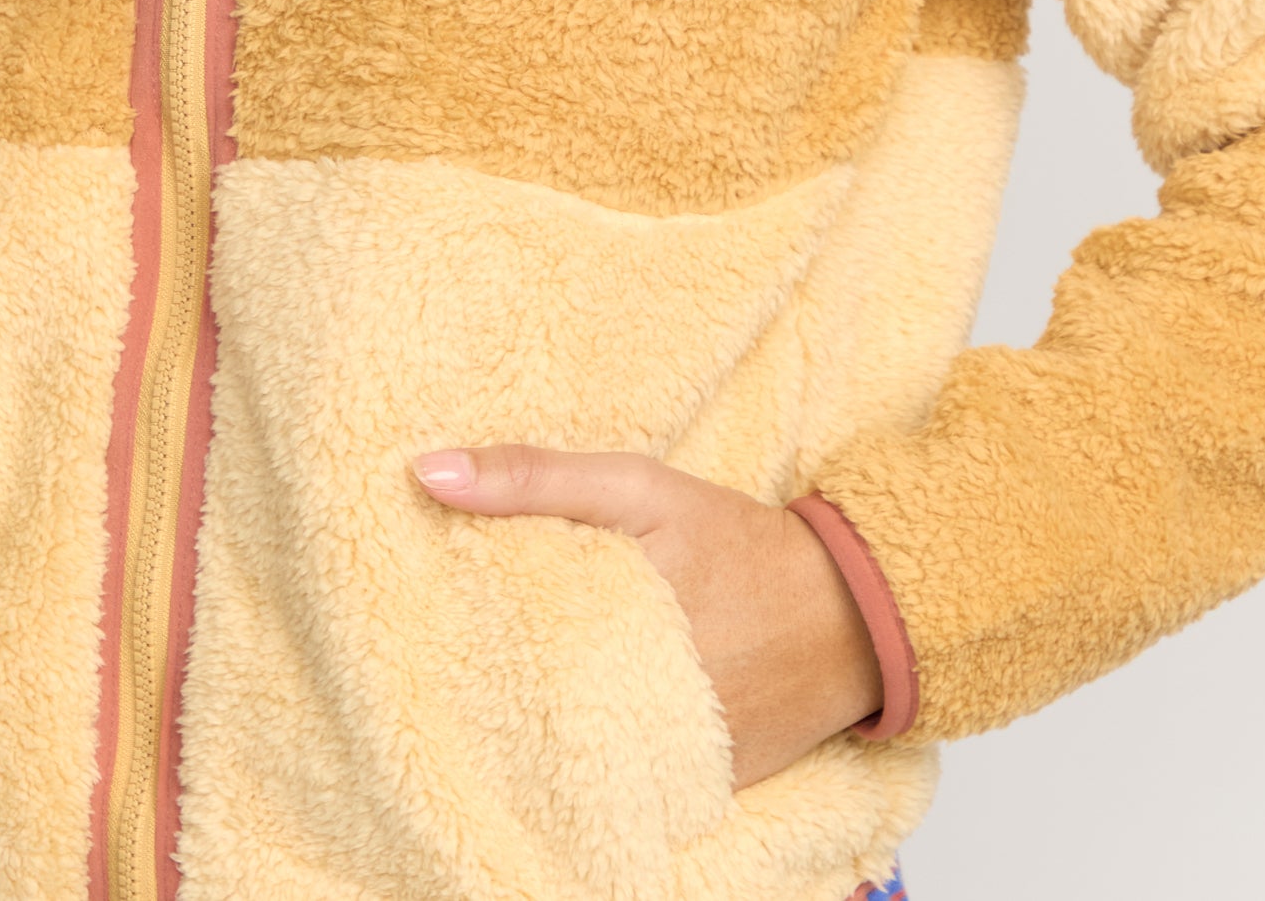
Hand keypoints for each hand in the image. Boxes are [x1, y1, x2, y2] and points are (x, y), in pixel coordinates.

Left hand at [412, 446, 880, 788]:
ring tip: (499, 712)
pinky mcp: (704, 790)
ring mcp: (677, 754)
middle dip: (494, 694)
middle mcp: (646, 699)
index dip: (459, 645)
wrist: (846, 610)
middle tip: (448, 675)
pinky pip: (631, 789)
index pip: (505, 649)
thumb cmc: (736, 540)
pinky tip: (570, 743)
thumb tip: (426, 473)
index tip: (418, 632)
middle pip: (534, 708)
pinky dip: (600, 767)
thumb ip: (534, 477)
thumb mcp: (638, 488)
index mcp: (620, 620)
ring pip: (575, 756)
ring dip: (540, 734)